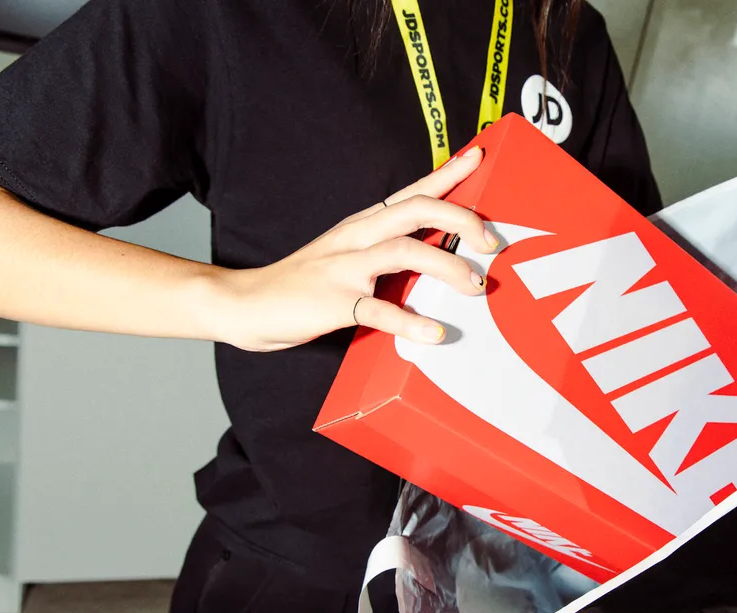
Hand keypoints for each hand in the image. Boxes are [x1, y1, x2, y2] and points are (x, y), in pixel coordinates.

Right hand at [217, 146, 494, 351]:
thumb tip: (433, 258)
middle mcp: (356, 238)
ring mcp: (344, 269)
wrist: (244, 304)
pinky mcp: (334, 303)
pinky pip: (379, 310)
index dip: (447, 174)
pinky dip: (410, 321)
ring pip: (405, 251)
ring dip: (447, 266)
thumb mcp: (344, 257)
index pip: (412, 192)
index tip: (479, 157)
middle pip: (416, 210)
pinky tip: (434, 332)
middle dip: (461, 220)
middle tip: (492, 242)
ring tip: (475, 285)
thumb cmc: (301, 284)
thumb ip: (383, 253)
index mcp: (361, 226)